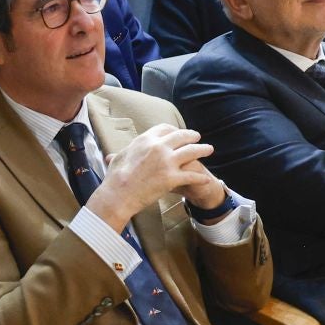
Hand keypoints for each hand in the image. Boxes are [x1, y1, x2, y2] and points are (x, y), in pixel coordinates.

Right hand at [88, 124, 216, 229]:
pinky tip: (205, 178)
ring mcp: (166, 162)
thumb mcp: (119, 158)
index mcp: (145, 139)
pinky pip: (192, 175)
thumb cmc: (115, 178)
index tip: (178, 133)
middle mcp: (158, 147)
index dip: (174, 130)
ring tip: (209, 149)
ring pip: (191, 151)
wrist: (118, 195)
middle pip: (181, 136)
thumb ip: (125, 153)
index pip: (165, 128)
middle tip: (197, 137)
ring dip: (202, 150)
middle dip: (192, 136)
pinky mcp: (172, 177)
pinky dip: (200, 177)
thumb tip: (114, 155)